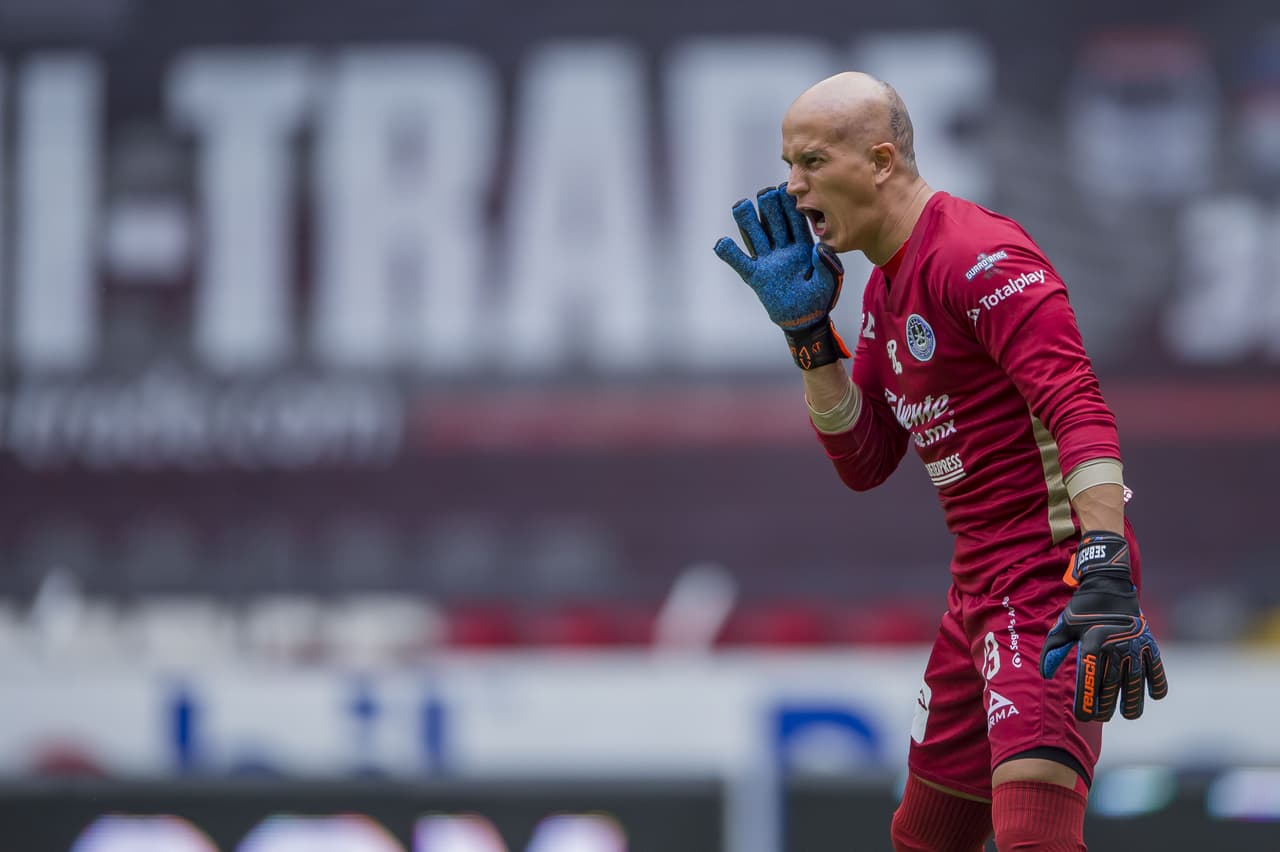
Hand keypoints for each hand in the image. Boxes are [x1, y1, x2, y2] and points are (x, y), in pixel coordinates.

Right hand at [713, 184, 849, 368]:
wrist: (804, 319)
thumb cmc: (819, 300)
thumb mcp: (829, 282)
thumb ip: (827, 265)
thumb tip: (819, 248)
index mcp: (802, 248)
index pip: (795, 223)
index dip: (790, 207)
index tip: (786, 190)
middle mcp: (783, 250)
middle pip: (774, 224)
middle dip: (769, 208)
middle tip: (765, 193)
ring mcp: (768, 261)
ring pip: (756, 237)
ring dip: (748, 222)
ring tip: (741, 205)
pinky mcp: (756, 276)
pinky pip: (740, 262)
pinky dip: (730, 253)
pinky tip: (722, 242)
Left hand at [1040, 531, 1168, 721]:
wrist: (1108, 586)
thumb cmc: (1081, 611)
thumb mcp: (1062, 626)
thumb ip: (1051, 650)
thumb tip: (1045, 675)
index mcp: (1091, 642)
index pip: (1088, 679)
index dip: (1085, 701)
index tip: (1082, 716)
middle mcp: (1115, 645)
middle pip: (1111, 685)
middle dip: (1105, 706)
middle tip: (1100, 716)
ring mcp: (1136, 645)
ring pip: (1136, 683)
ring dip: (1133, 702)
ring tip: (1128, 714)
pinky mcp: (1151, 643)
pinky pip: (1157, 670)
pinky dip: (1157, 684)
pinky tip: (1151, 695)